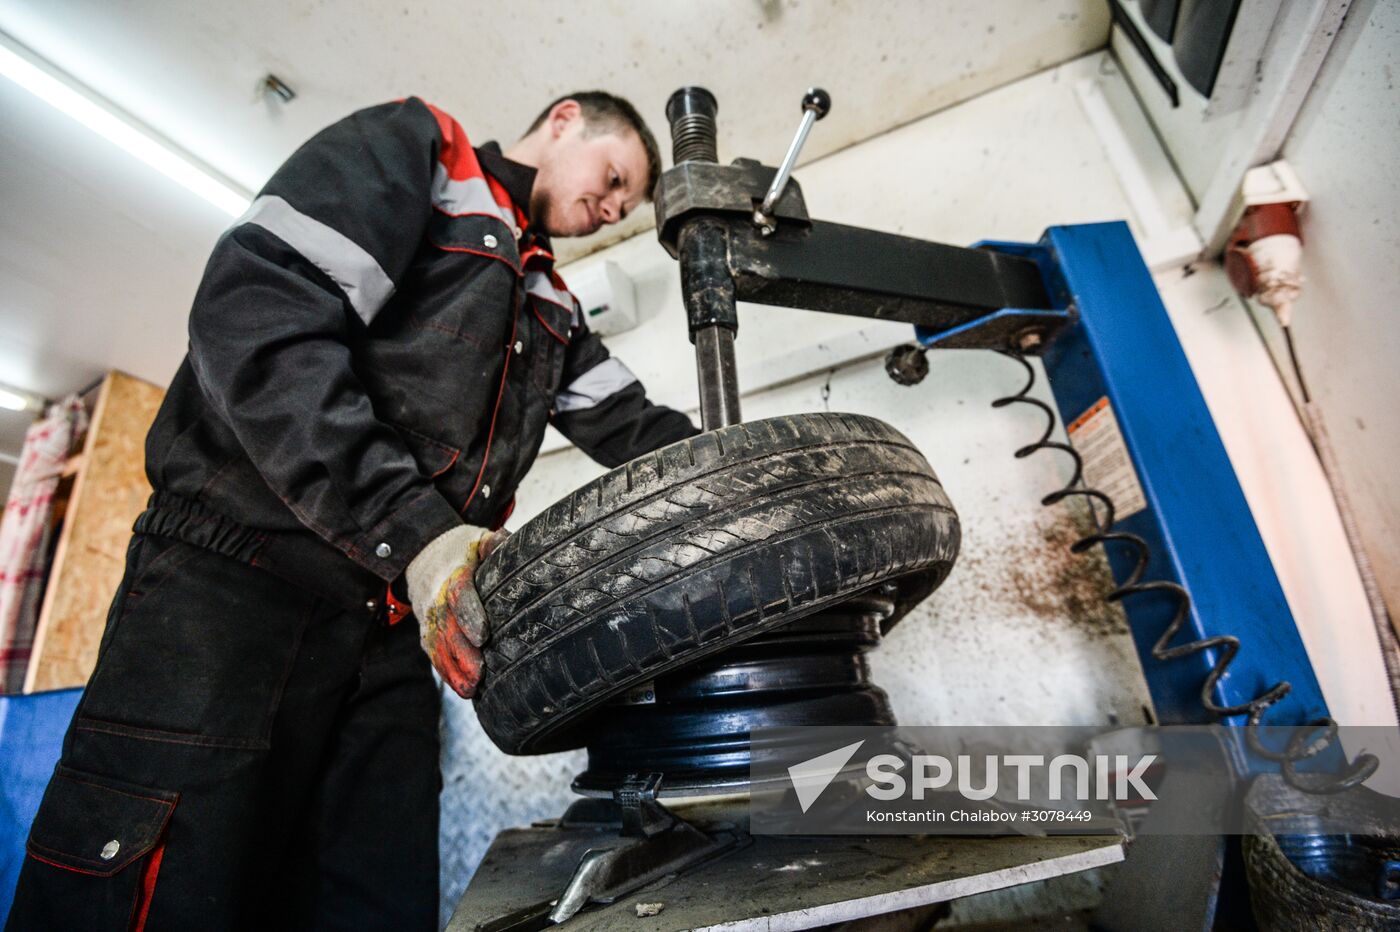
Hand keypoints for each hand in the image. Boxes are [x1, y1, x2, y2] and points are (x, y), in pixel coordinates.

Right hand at [404, 524, 508, 697]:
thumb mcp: (476, 539)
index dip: (470, 615)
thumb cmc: (460, 550)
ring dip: (454, 670)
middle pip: (448, 628)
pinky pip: (434, 655)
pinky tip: (463, 690)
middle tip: (480, 673)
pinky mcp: (427, 632)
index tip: (483, 635)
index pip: (459, 596)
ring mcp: (429, 618)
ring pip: (439, 647)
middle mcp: (437, 599)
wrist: (421, 555)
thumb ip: (493, 543)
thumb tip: (508, 541)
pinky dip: (447, 673)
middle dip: (462, 653)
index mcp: (453, 575)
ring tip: (471, 689)